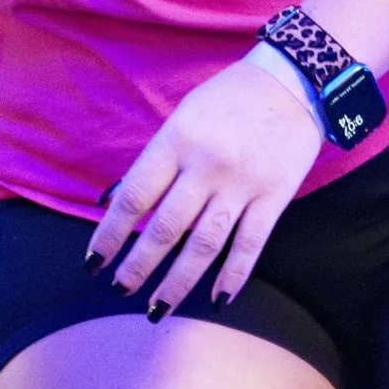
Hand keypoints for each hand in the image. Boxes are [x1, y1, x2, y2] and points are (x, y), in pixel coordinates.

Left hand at [90, 48, 325, 316]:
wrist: (295, 81)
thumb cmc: (229, 99)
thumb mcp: (183, 117)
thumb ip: (156, 161)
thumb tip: (120, 204)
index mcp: (177, 140)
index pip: (134, 198)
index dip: (110, 235)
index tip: (94, 262)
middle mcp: (207, 165)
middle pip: (166, 229)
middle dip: (138, 266)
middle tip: (121, 288)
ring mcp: (243, 184)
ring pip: (204, 245)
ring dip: (178, 282)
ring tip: (156, 307)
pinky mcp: (275, 197)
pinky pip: (250, 244)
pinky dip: (232, 275)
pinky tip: (216, 298)